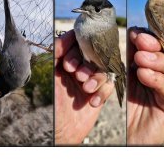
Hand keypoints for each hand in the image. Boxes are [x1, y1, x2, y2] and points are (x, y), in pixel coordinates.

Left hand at [55, 30, 113, 144]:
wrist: (62, 128)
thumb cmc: (54, 101)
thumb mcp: (53, 74)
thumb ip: (57, 52)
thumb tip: (70, 34)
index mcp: (69, 61)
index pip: (79, 46)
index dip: (76, 52)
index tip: (69, 65)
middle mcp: (81, 69)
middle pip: (94, 56)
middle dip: (87, 66)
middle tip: (78, 76)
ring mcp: (92, 80)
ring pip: (104, 69)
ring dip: (96, 78)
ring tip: (86, 89)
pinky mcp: (101, 92)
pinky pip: (110, 86)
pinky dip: (103, 92)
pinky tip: (92, 101)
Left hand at [127, 27, 163, 144]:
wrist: (132, 132)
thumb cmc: (128, 103)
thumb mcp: (126, 77)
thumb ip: (130, 58)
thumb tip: (133, 33)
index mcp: (154, 66)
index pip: (157, 47)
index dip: (149, 38)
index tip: (135, 33)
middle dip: (153, 45)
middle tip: (140, 41)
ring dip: (156, 61)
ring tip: (140, 58)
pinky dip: (157, 80)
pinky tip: (144, 74)